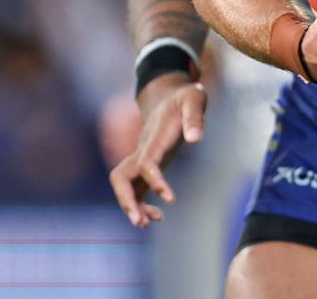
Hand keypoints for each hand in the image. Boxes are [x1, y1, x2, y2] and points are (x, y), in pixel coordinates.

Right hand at [108, 73, 207, 226]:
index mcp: (155, 138)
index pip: (146, 163)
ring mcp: (142, 158)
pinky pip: (136, 188)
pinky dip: (142, 203)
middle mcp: (143, 150)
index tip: (170, 199)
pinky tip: (158, 214)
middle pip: (121, 178)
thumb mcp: (194, 98)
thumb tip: (195, 139)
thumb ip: (195, 117)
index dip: (154, 181)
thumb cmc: (185, 97)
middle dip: (126, 200)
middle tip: (141, 221)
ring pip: (125, 186)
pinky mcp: (147, 165)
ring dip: (132, 206)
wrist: (170, 94)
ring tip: (151, 222)